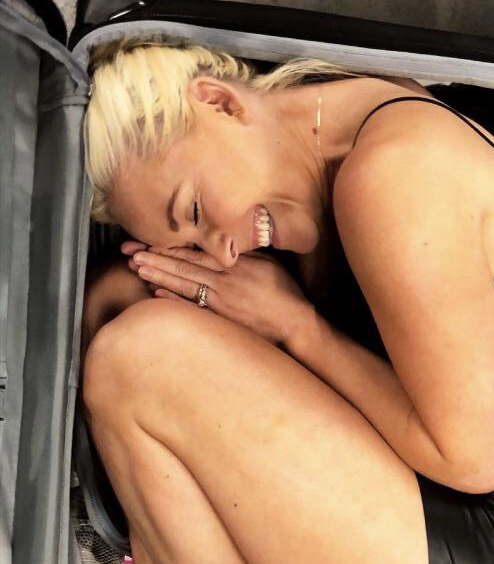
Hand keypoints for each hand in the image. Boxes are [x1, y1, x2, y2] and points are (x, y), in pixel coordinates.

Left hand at [123, 242, 312, 347]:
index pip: (194, 252)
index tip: (146, 242)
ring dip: (159, 275)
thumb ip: (243, 252)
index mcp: (234, 263)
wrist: (294, 322)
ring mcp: (222, 299)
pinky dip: (174, 299)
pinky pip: (193, 306)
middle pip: (183, 266)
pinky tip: (156, 294)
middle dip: (154, 258)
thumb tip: (223, 241)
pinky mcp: (222, 317)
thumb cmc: (283, 292)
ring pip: (184, 284)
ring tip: (137, 268)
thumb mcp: (266, 263)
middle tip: (130, 253)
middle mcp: (224, 279)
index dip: (168, 246)